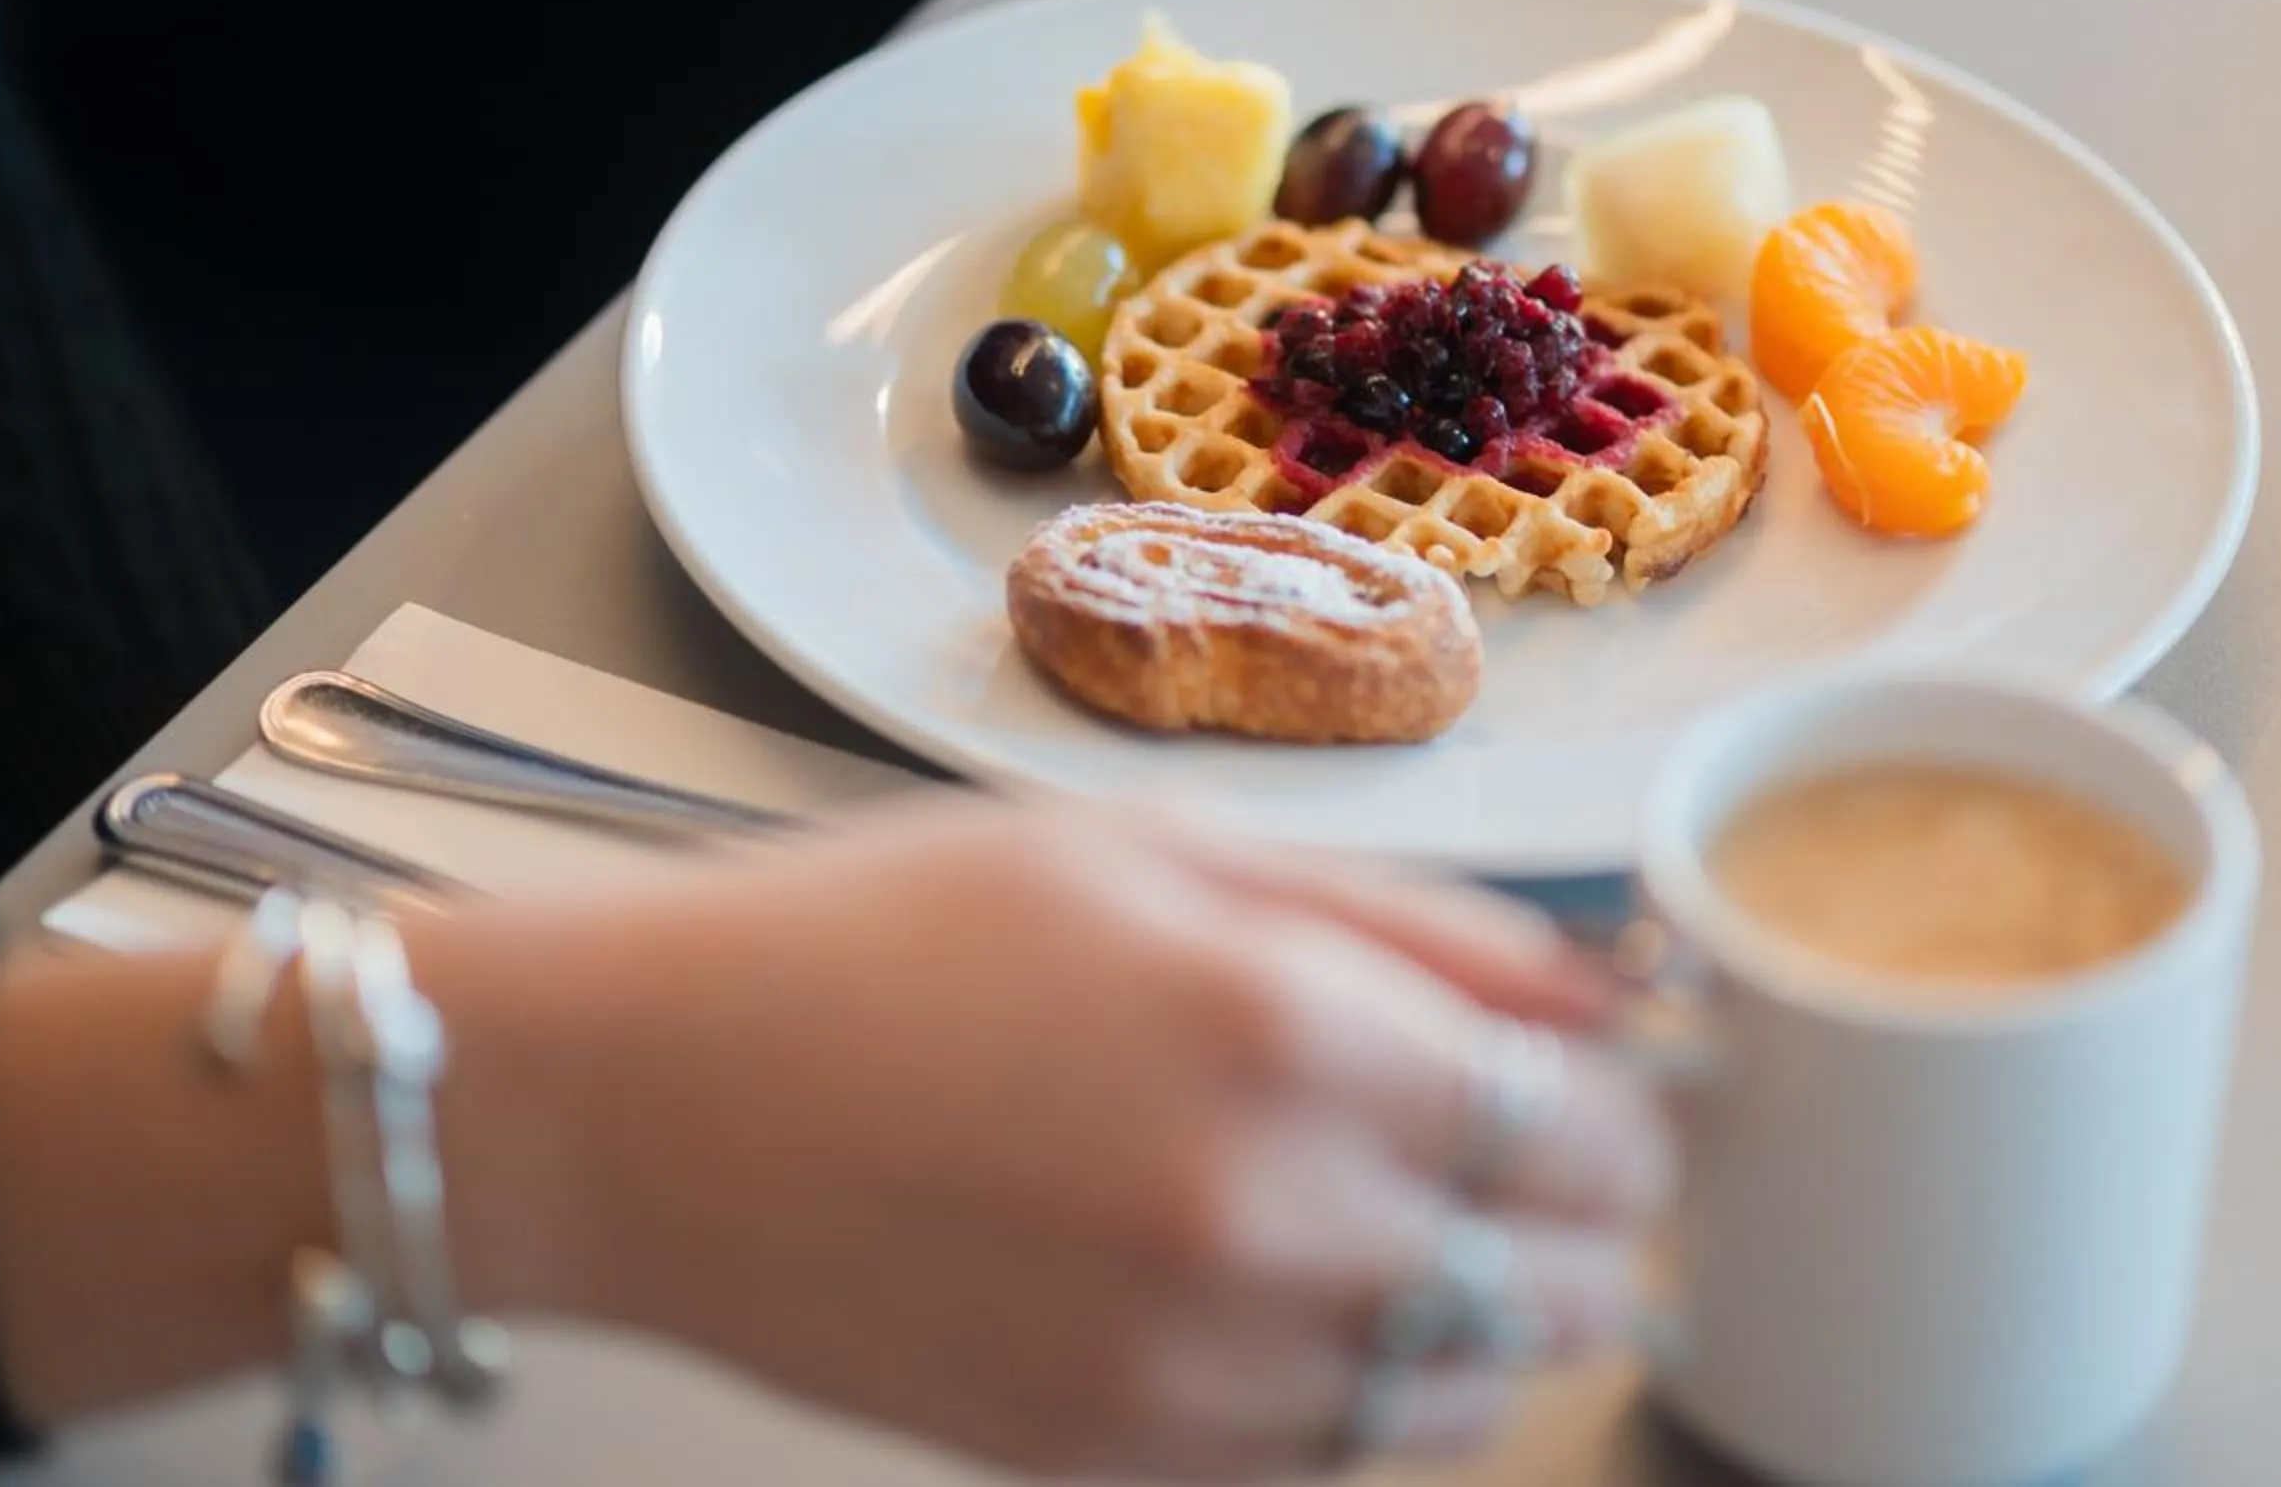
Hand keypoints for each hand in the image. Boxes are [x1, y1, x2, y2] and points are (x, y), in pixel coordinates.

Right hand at [517, 796, 1675, 1478]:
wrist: (653, 1104)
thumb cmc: (887, 940)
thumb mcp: (1160, 855)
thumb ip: (1408, 922)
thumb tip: (1597, 993)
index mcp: (1292, 1033)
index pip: (1590, 1133)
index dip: (1627, 1112)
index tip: (1605, 1086)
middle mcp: (1271, 1222)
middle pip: (1560, 1277)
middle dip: (1581, 1218)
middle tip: (1526, 1156)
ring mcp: (1196, 1367)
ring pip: (1469, 1392)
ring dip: (1492, 1316)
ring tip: (1426, 1228)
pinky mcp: (1122, 1461)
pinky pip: (1341, 1457)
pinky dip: (1375, 1390)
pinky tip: (1313, 1298)